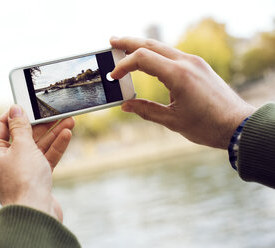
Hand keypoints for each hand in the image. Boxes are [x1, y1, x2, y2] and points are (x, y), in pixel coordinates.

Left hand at [0, 105, 73, 221]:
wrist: (35, 213)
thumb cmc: (23, 181)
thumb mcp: (22, 147)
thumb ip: (21, 127)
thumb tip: (15, 109)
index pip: (2, 127)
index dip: (16, 115)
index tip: (29, 105)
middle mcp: (4, 161)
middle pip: (24, 136)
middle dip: (42, 125)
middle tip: (56, 113)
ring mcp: (21, 170)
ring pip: (38, 147)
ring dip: (53, 134)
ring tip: (68, 121)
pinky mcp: (35, 178)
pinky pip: (45, 159)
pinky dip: (55, 148)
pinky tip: (66, 135)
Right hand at [111, 37, 255, 148]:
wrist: (238, 125)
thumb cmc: (207, 126)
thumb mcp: (172, 121)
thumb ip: (146, 110)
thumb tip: (126, 105)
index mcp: (178, 75)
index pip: (143, 58)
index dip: (123, 65)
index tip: (113, 75)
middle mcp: (187, 62)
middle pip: (151, 44)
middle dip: (129, 42)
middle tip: (112, 42)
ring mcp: (194, 62)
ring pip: (162, 47)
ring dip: (143, 46)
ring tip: (126, 47)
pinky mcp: (199, 66)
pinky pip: (173, 54)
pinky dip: (156, 54)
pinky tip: (149, 59)